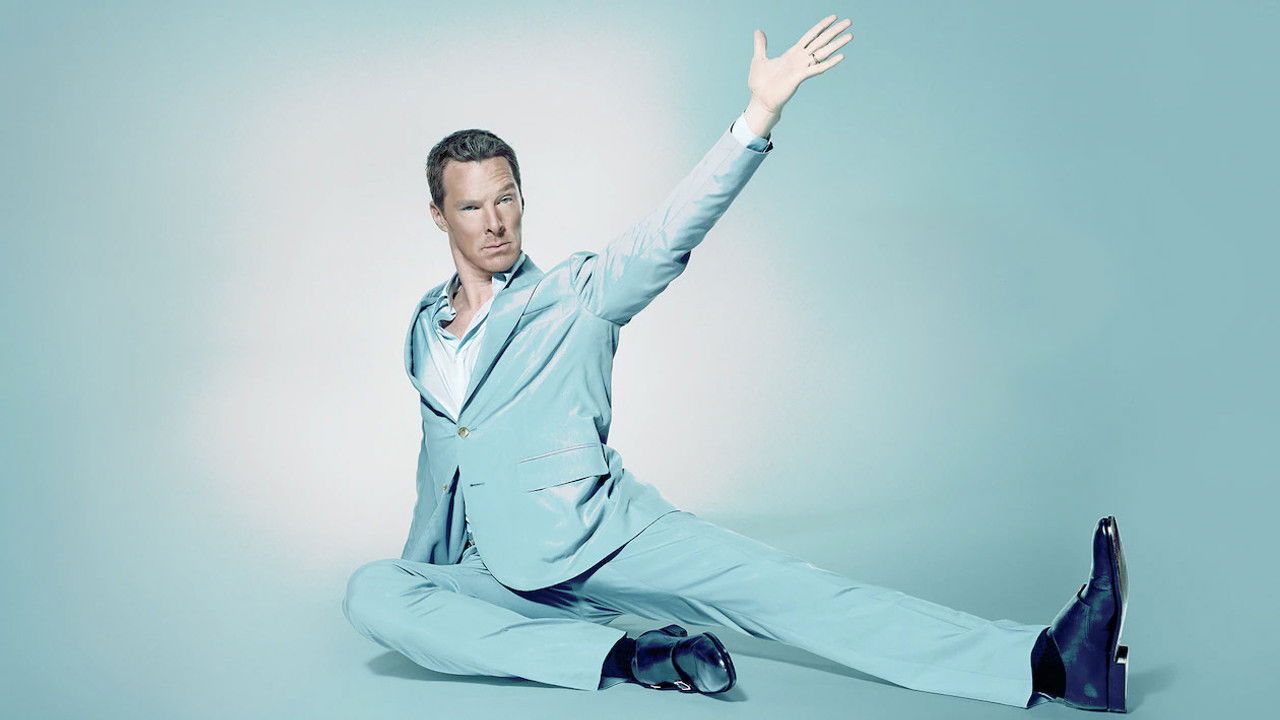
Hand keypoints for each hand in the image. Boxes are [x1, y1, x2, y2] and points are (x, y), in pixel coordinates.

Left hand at [745, 14, 851, 130]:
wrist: (760, 101)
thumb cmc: (760, 83)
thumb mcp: (759, 59)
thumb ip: (761, 45)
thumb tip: (758, 31)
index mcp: (792, 53)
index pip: (810, 36)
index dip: (822, 26)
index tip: (833, 18)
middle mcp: (800, 59)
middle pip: (821, 41)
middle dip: (835, 31)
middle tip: (849, 22)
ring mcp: (802, 68)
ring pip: (823, 52)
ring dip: (837, 44)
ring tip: (850, 36)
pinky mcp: (800, 77)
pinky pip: (817, 68)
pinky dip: (829, 62)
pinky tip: (841, 56)